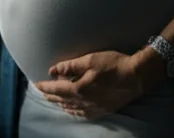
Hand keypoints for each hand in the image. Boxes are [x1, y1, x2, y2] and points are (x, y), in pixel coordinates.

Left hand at [34, 50, 149, 119]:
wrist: (137, 77)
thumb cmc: (114, 64)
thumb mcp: (90, 60)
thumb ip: (70, 66)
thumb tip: (53, 70)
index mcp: (80, 89)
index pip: (57, 89)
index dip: (45, 87)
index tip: (36, 84)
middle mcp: (85, 101)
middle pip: (62, 101)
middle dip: (50, 96)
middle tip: (41, 93)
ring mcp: (94, 108)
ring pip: (72, 109)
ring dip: (60, 104)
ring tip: (53, 100)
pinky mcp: (103, 110)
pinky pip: (83, 114)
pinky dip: (74, 111)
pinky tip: (72, 110)